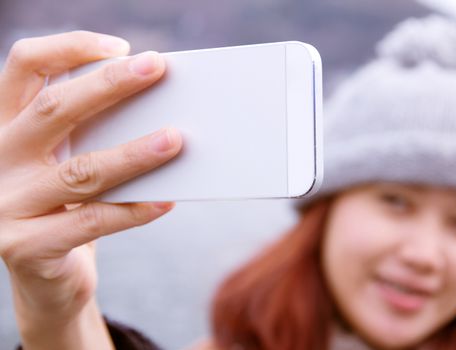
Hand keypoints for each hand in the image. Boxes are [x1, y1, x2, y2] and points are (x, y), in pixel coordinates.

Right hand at [0, 31, 181, 348]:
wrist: (48, 279)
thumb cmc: (70, 209)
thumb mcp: (72, 163)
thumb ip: (96, 135)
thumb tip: (159, 108)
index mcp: (9, 128)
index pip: (25, 68)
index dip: (69, 48)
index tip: (121, 47)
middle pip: (53, 109)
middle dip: (109, 84)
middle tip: (156, 68)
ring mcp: (6, 206)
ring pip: (80, 171)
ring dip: (134, 153)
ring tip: (175, 140)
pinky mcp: (25, 247)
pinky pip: (90, 223)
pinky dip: (134, 211)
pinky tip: (166, 201)